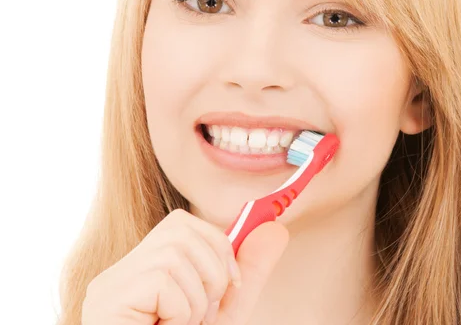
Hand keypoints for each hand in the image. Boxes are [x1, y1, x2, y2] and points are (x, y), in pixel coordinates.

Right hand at [81, 208, 288, 324]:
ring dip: (197, 301)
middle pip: (181, 232)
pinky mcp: (108, 299)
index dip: (217, 246)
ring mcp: (111, 285)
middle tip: (203, 315)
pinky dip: (181, 313)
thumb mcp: (224, 311)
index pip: (181, 223)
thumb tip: (275, 227)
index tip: (231, 283)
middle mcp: (121, 272)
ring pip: (175, 255)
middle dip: (212, 273)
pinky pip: (163, 281)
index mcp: (144, 271)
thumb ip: (248, 273)